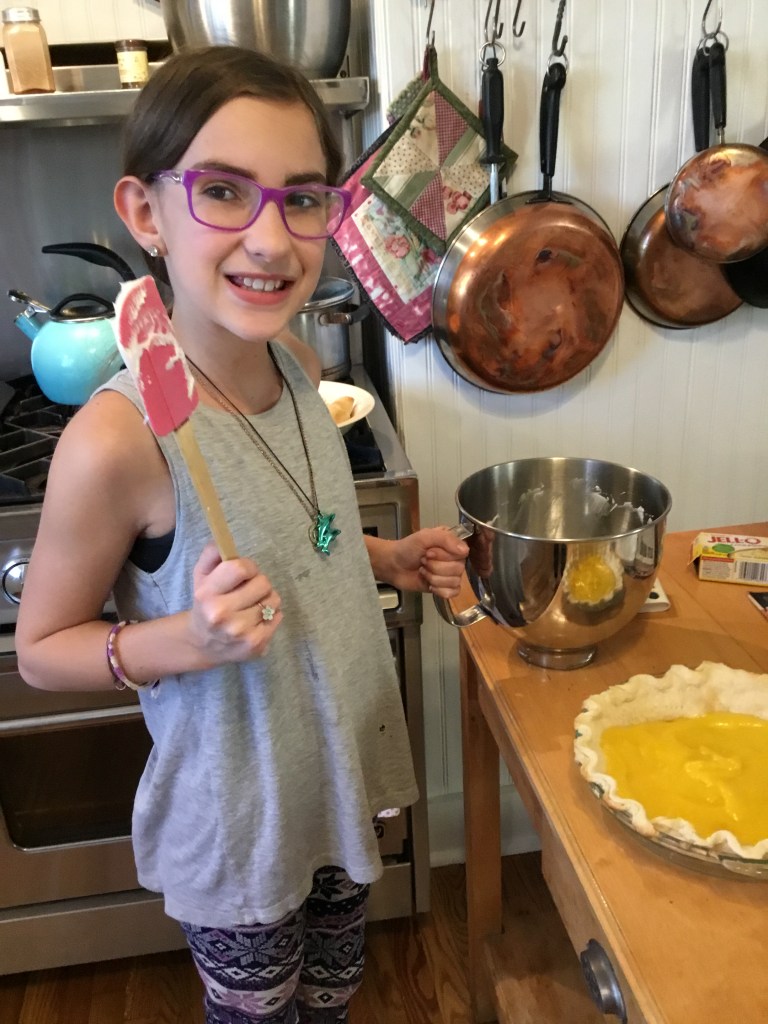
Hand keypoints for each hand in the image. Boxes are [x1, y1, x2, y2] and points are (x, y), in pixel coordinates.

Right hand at [187, 543, 281, 663]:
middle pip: (263, 583)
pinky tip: (256, 619)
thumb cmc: (206, 603)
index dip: (248, 567)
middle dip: (259, 583)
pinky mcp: (255, 644)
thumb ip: (212, 555)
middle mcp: (222, 614)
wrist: (203, 643)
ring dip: (266, 599)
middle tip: (249, 590)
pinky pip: (278, 616)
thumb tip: (223, 542)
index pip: (240, 568)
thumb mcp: (201, 576)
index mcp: (207, 594)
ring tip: (252, 605)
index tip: (245, 573)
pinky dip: (271, 615)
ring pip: (274, 600)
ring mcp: (240, 632)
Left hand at [387, 527, 467, 598]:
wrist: (393, 565)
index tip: (428, 553)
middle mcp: (454, 558)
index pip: (462, 553)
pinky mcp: (444, 587)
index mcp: (452, 543)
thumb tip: (465, 551)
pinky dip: (439, 590)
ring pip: (455, 582)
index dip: (444, 556)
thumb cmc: (407, 548)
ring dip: (434, 578)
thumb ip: (445, 539)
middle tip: (422, 562)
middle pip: (459, 570)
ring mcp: (450, 574)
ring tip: (423, 571)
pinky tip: (429, 585)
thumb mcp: (424, 536)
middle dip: (436, 567)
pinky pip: (452, 593)